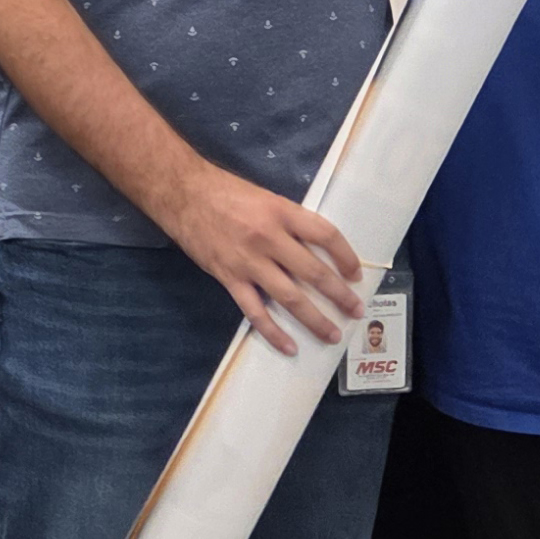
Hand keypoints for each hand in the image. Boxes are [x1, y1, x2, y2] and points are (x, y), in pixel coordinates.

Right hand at [149, 165, 362, 353]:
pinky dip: (273, 331)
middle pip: (314, 272)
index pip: (326, 235)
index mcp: (283, 213)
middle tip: (356, 311)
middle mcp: (270, 238)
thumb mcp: (266, 198)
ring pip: (290, 297)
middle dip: (339, 295)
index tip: (356, 273)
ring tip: (331, 334)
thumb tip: (313, 247)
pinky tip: (288, 346)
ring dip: (315, 319)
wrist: (183, 193)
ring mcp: (249, 261)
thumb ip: (288, 222)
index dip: (346, 256)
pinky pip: (255, 311)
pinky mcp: (229, 277)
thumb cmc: (226, 192)